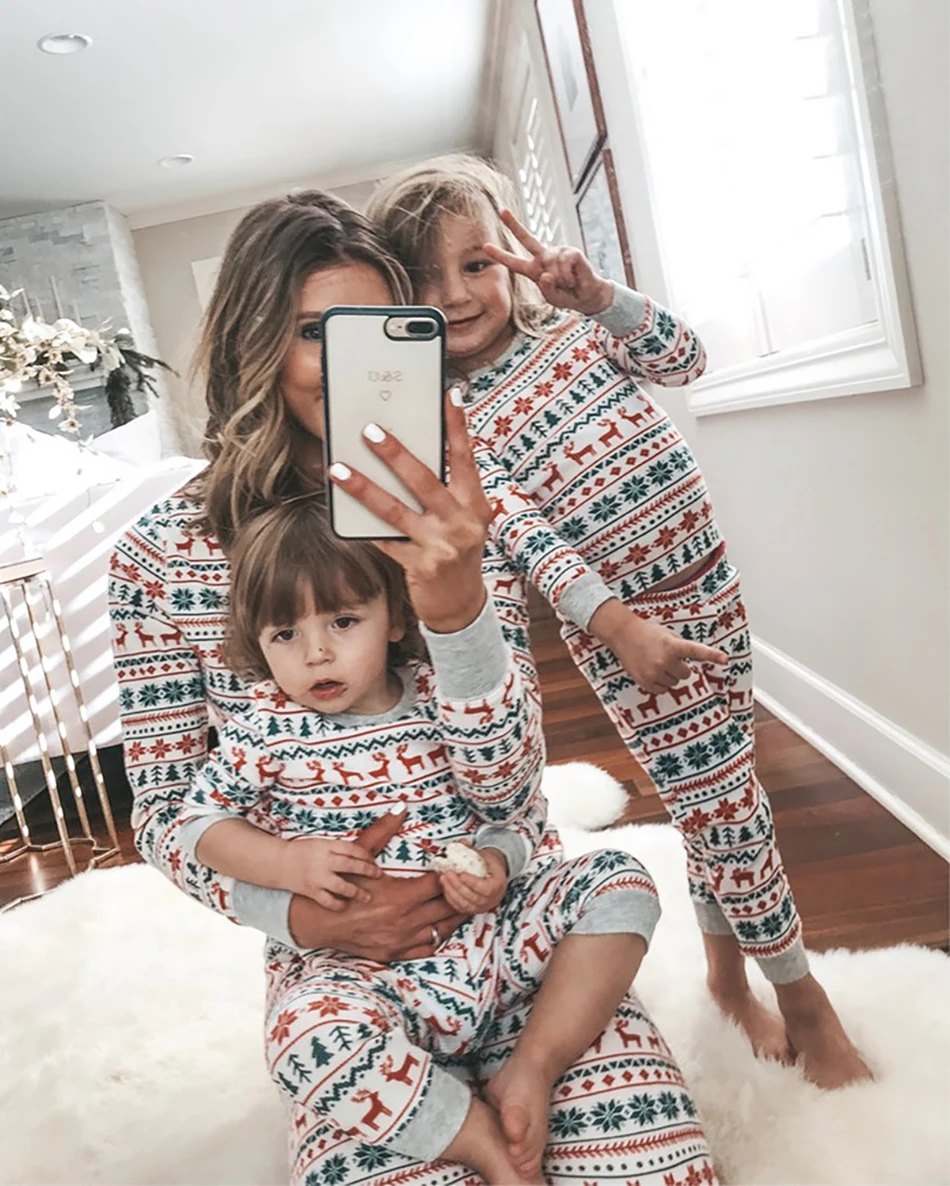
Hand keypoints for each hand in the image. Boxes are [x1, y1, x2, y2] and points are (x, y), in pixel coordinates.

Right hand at [283, 836, 380, 911]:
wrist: (278, 862)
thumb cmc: (302, 851)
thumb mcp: (321, 843)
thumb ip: (338, 849)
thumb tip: (361, 855)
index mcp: (327, 846)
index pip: (352, 849)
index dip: (365, 855)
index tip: (373, 860)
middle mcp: (323, 861)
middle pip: (351, 865)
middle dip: (367, 871)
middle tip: (378, 875)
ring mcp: (318, 877)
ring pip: (342, 886)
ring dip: (357, 892)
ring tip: (367, 897)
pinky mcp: (312, 891)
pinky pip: (328, 901)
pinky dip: (338, 905)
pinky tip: (345, 906)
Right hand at [287, 809, 470, 959]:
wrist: (319, 921)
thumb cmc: (340, 885)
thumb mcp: (359, 854)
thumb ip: (382, 830)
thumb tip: (400, 806)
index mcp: (401, 896)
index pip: (441, 885)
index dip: (452, 873)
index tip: (456, 866)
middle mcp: (405, 921)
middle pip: (447, 908)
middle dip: (459, 894)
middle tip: (467, 884)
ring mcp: (401, 940)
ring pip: (442, 930)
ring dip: (452, 917)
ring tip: (460, 903)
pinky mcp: (394, 952)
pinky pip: (426, 948)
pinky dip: (436, 937)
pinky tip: (438, 925)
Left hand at [328, 390, 489, 633]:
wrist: (462, 605)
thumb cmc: (458, 552)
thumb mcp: (463, 519)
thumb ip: (446, 491)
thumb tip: (411, 454)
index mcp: (475, 504)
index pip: (466, 458)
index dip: (458, 426)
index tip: (450, 395)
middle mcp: (462, 522)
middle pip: (424, 481)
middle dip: (396, 454)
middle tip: (370, 430)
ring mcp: (441, 546)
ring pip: (395, 510)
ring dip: (363, 487)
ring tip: (338, 468)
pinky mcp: (420, 567)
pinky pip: (385, 540)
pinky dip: (365, 525)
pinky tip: (342, 509)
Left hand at [439, 846, 507, 913]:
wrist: (495, 875)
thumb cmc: (491, 865)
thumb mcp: (486, 855)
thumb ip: (473, 850)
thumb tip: (462, 842)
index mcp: (498, 885)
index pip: (486, 889)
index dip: (472, 883)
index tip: (462, 874)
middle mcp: (491, 899)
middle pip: (473, 898)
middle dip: (458, 886)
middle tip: (448, 874)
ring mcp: (482, 906)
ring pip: (465, 905)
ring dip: (452, 892)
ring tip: (443, 879)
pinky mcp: (473, 909)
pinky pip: (460, 908)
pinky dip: (451, 898)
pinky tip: (445, 887)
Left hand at [484, 209, 613, 315]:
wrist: (588, 296)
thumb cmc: (569, 296)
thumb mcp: (553, 299)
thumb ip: (546, 290)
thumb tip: (546, 274)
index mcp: (534, 270)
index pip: (515, 262)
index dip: (501, 256)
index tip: (486, 246)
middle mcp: (544, 257)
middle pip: (526, 239)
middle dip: (513, 225)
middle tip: (502, 210)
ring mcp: (557, 252)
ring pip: (551, 264)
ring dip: (561, 279)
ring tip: (568, 283)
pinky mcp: (571, 252)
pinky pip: (564, 263)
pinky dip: (569, 276)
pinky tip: (574, 278)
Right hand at [590, 599, 727, 694]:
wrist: (623, 634)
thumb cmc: (648, 633)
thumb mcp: (668, 634)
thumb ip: (682, 647)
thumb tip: (691, 661)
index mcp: (673, 645)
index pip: (696, 651)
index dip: (712, 655)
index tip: (725, 659)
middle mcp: (664, 660)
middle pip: (686, 674)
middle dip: (680, 668)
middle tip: (668, 658)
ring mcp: (654, 672)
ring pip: (674, 683)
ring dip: (669, 676)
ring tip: (657, 663)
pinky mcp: (645, 682)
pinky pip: (662, 690)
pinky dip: (659, 683)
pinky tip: (651, 671)